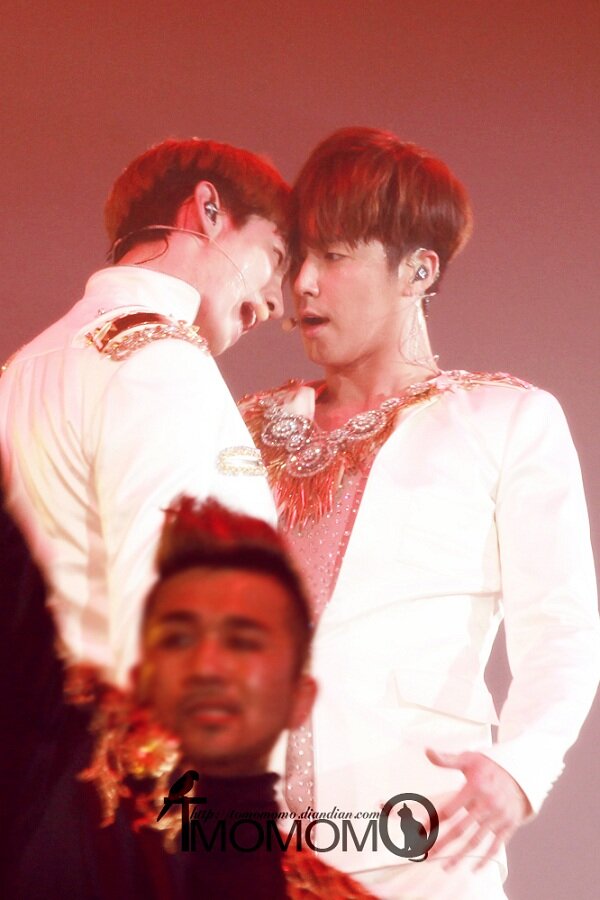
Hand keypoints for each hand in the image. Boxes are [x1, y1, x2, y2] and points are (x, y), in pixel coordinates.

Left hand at [426, 749, 531, 869]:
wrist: (522, 774)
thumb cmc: (490, 766)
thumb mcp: (470, 758)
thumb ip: (447, 759)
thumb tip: (427, 751)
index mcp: (475, 788)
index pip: (449, 810)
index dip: (433, 822)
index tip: (420, 832)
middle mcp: (486, 804)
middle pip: (460, 829)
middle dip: (442, 843)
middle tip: (427, 855)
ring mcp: (498, 817)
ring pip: (476, 841)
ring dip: (460, 856)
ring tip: (446, 867)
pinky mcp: (508, 826)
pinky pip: (496, 846)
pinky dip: (486, 859)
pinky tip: (474, 869)